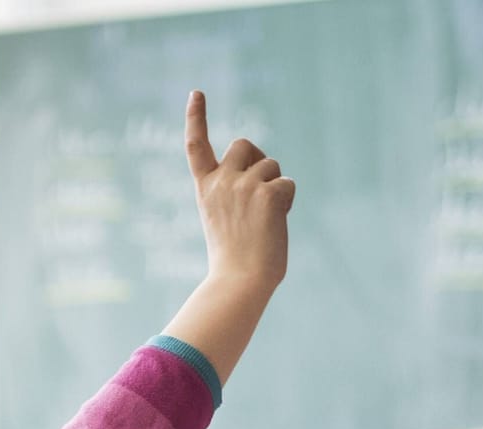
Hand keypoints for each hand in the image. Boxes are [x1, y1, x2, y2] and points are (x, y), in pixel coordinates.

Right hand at [185, 90, 294, 288]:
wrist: (239, 281)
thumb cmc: (235, 261)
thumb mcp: (226, 220)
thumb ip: (237, 193)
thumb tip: (271, 182)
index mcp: (205, 188)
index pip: (196, 145)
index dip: (196, 117)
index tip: (196, 93)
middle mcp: (221, 181)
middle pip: (244, 144)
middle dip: (257, 159)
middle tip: (261, 190)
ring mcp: (243, 185)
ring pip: (271, 165)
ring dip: (275, 185)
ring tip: (266, 218)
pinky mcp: (267, 193)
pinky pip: (287, 184)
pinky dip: (287, 202)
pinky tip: (276, 222)